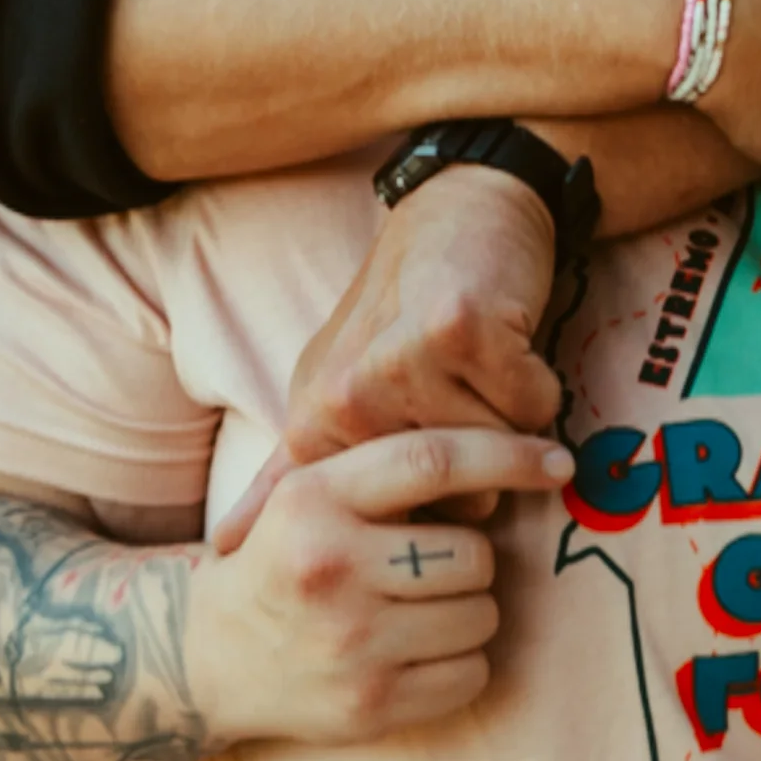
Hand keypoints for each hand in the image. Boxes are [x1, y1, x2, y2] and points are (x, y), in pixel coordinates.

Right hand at [187, 424, 568, 747]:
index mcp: (315, 498)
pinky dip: (460, 663)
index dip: (508, 457)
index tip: (558, 464)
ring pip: (482, 616)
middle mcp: (329, 566)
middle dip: (471, 561)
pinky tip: (413, 653)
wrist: (211, 656)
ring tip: (415, 612)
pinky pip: (472, 674)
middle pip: (474, 555)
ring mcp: (350, 641)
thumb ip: (390, 468)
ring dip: (468, 612)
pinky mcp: (370, 704)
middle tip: (430, 568)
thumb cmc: (287, 561)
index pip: (433, 462)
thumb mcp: (312, 494)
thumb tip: (517, 452)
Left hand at [216, 166, 560, 549]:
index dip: (434, 505)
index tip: (429, 457)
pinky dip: (536, 381)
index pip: (394, 522)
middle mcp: (348, 400)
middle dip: (480, 456)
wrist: (461, 210)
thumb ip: (288, 477)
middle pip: (461, 497)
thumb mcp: (331, 390)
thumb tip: (225, 551)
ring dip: (510, 414)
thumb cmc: (403, 309)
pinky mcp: (460, 333)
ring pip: (500, 453)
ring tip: (478, 363)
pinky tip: (505, 340)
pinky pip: (532, 408)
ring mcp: (401, 364)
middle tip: (457, 388)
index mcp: (315, 426)